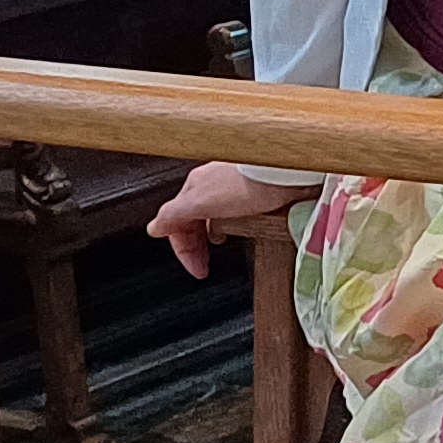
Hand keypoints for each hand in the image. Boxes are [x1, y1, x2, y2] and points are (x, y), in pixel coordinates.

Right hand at [146, 161, 313, 276]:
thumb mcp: (203, 201)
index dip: (183, 249)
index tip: (196, 270)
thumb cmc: (249, 181)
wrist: (288, 172)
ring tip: (218, 249)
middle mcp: (212, 186)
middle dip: (195, 246)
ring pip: (213, 217)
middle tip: (203, 267)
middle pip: (193, 221)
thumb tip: (154, 228)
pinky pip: (235, 214)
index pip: (176, 223)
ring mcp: (233, 189)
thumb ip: (175, 214)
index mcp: (195, 187)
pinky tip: (242, 231)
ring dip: (212, 236)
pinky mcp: (254, 194)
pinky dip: (233, 227)